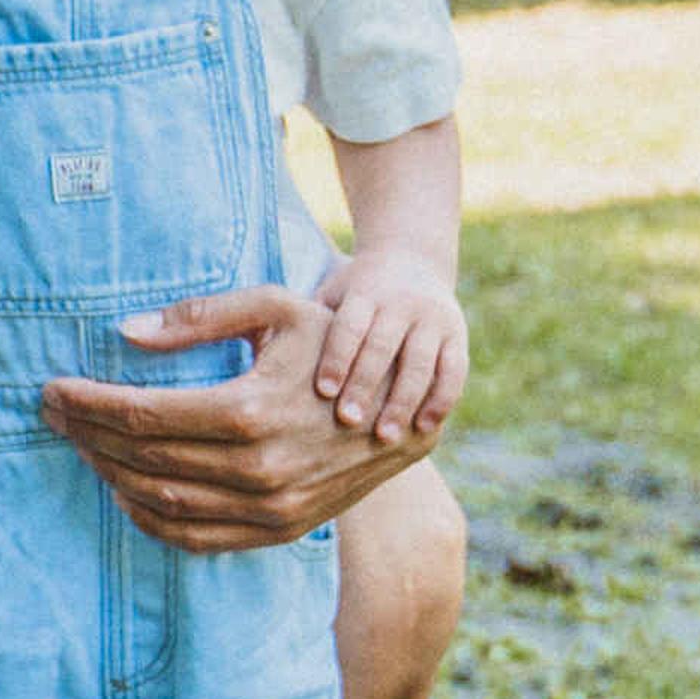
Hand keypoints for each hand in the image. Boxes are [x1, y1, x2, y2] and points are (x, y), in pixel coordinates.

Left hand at [39, 285, 440, 553]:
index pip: (142, 415)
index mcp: (250, 410)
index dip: (88, 404)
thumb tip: (126, 332)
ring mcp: (268, 508)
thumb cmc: (330, 346)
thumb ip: (200, 316)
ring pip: (162, 501)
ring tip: (80, 445)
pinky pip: (196, 539)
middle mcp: (256, 469)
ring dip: (109, 475)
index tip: (52, 390)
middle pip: (143, 458)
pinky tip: (123, 492)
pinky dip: (150, 520)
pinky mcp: (275, 531)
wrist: (397, 410)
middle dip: (86, 434)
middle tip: (52, 413)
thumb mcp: (276, 308)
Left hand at [310, 249, 466, 445]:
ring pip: (420, 363)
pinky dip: (440, 400)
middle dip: (366, 385)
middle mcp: (402, 303)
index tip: (323, 392)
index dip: (337, 357)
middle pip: (384, 346)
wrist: (412, 261)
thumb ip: (297, 323)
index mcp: (365, 292)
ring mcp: (433, 320)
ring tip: (384, 437)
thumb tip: (242, 353)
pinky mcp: (457, 338)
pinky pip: (453, 371)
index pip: (350, 325)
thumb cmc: (351, 294)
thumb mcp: (326, 295)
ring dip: (403, 401)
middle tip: (348, 422)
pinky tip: (423, 429)